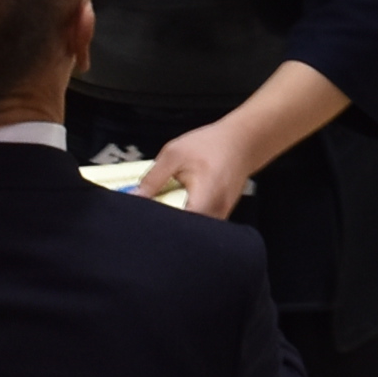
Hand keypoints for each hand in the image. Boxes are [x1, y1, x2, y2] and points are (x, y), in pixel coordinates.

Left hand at [136, 120, 263, 222]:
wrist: (243, 141)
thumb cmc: (210, 144)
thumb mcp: (174, 154)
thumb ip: (153, 178)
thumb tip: (134, 198)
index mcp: (204, 198)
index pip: (178, 228)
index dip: (159, 227)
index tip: (144, 221)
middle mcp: (216, 213)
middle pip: (186, 235)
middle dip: (167, 228)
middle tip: (152, 215)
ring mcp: (221, 216)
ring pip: (194, 232)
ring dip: (178, 222)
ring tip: (168, 207)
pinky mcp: (221, 215)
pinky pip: (201, 224)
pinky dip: (189, 217)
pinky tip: (182, 204)